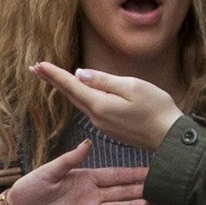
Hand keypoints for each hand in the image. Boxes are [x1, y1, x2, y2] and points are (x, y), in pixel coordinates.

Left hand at [5, 133, 154, 204]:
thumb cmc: (30, 189)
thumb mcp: (49, 171)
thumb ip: (70, 159)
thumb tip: (88, 143)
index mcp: (85, 178)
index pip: (114, 175)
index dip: (132, 173)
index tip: (151, 171)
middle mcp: (90, 195)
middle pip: (120, 192)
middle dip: (139, 190)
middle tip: (160, 188)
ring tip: (150, 204)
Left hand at [35, 65, 174, 156]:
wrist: (170, 139)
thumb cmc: (157, 109)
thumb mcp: (133, 86)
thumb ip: (104, 81)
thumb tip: (80, 74)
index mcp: (100, 105)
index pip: (71, 85)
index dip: (54, 74)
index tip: (37, 65)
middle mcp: (97, 117)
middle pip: (71, 95)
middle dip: (53, 80)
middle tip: (35, 68)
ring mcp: (103, 125)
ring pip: (81, 102)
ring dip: (66, 89)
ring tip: (53, 77)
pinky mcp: (111, 129)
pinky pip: (92, 109)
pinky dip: (81, 98)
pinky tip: (80, 92)